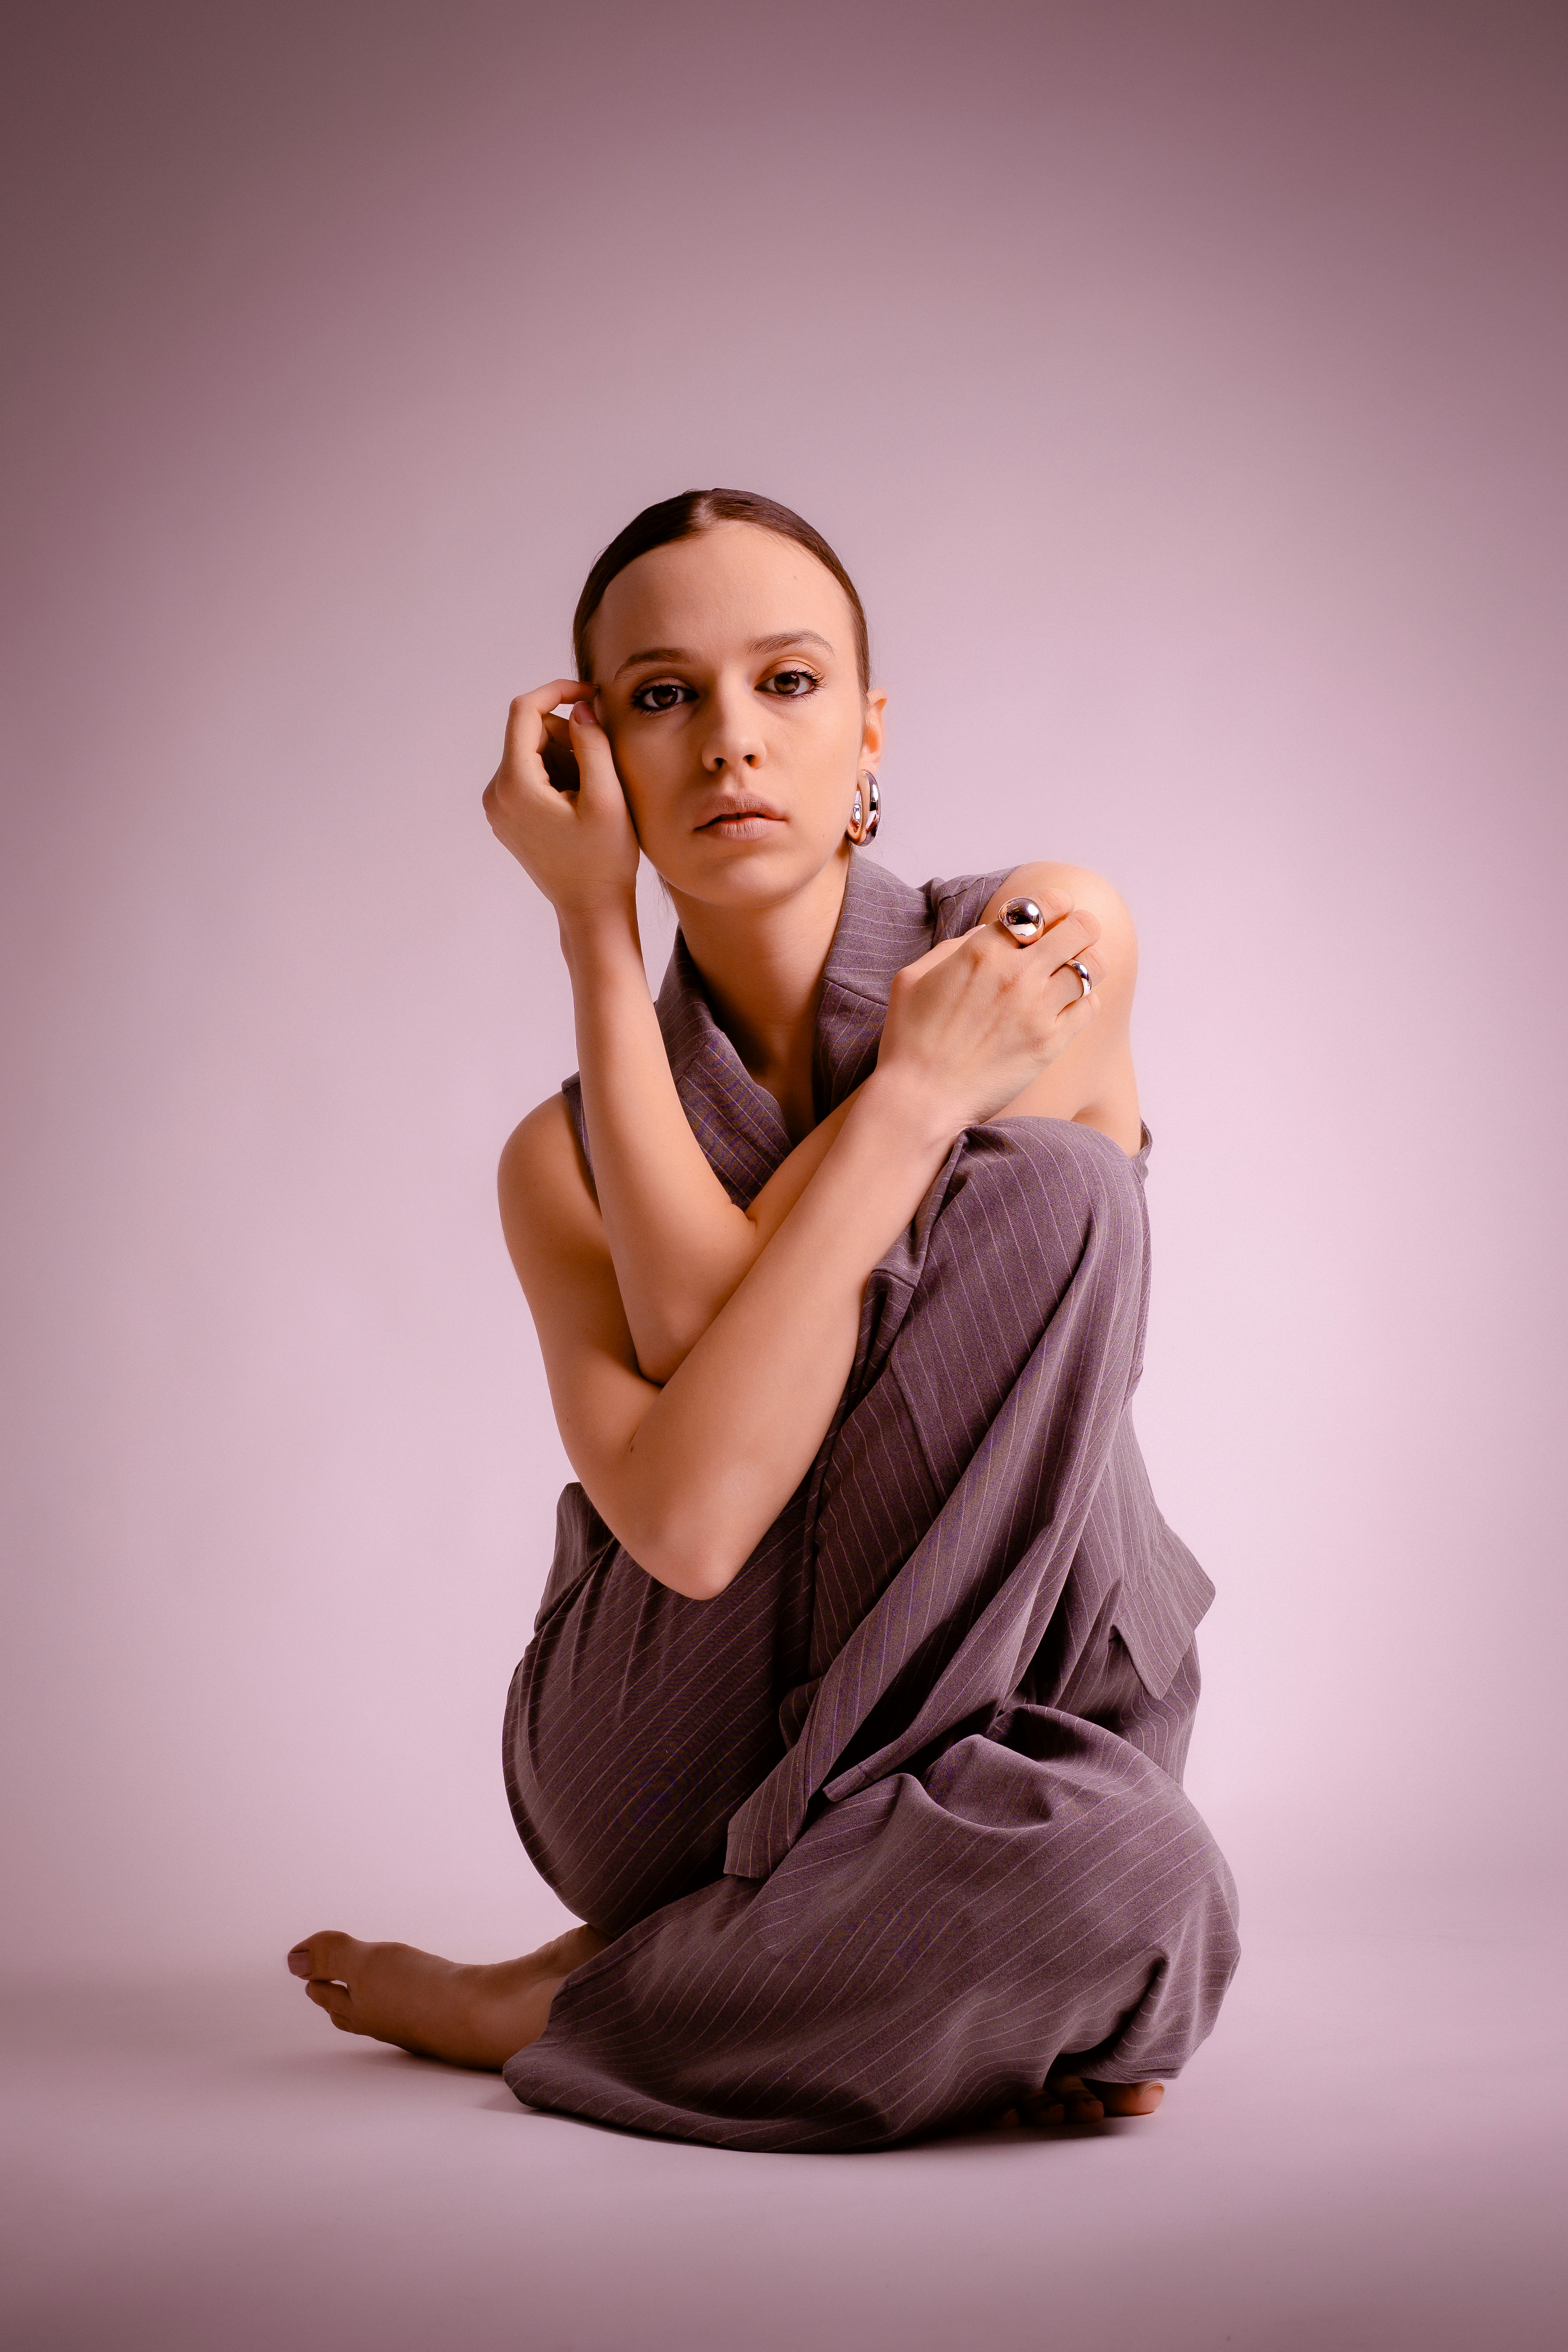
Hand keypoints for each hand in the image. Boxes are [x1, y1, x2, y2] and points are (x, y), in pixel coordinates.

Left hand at [482, 680, 640, 922]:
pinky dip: (556, 775)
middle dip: (567, 735)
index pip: (523, 711)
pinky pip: (528, 775)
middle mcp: (495, 793)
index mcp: (515, 785)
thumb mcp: (609, 797)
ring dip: (565, 757)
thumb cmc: (604, 859)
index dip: (557, 691)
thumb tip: (580, 707)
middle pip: (529, 733)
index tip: (590, 694)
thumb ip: (593, 744)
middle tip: (601, 767)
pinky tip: (578, 804)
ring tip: (591, 793)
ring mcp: (497, 807)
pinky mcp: (506, 817)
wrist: (591, 908)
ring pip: (531, 753)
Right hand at [875, 893, 1103, 1133]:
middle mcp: (1016, 974)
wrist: (920, 1100)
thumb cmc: (909, 1040)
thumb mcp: (914, 978)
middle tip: (1073, 939)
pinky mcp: (1051, 1043)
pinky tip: (1069, 1006)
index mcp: (981, 950)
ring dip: (1087, 964)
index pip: (1041, 905)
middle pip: (1080, 928)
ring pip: (1093, 966)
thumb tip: (990, 935)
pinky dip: (1086, 1000)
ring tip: (1074, 973)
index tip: (1056, 912)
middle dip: (1080, 928)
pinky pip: (1091, 1006)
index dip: (1055, 903)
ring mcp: (1038, 1009)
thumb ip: (955, 947)